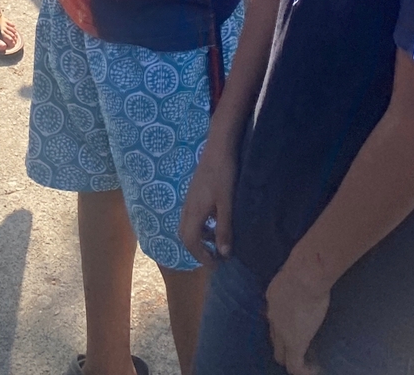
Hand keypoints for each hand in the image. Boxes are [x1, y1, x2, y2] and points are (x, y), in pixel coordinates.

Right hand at [179, 133, 237, 264]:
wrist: (219, 147)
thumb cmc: (224, 174)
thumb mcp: (227, 203)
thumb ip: (224, 228)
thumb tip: (223, 254)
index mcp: (194, 211)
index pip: (190, 241)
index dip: (201, 256)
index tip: (215, 266)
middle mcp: (188, 207)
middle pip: (186, 235)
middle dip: (198, 250)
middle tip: (214, 259)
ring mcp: (191, 198)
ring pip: (189, 225)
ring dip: (201, 238)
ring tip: (218, 243)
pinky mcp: (196, 192)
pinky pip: (194, 216)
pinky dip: (203, 225)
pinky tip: (216, 222)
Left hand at [265, 257, 330, 374]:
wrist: (304, 275)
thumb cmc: (304, 267)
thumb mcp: (295, 272)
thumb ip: (297, 279)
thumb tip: (307, 276)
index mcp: (273, 297)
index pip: (274, 318)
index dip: (283, 326)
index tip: (294, 327)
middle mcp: (273, 316)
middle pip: (274, 338)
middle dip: (283, 346)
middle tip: (297, 350)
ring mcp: (282, 332)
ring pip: (280, 354)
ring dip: (291, 358)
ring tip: (305, 363)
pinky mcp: (294, 343)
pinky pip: (294, 365)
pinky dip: (303, 370)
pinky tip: (313, 371)